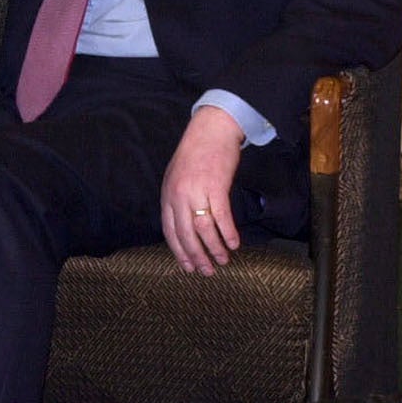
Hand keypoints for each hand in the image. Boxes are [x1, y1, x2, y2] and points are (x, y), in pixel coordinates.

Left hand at [160, 105, 243, 275]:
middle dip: (196, 256)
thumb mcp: (177, 179)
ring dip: (215, 248)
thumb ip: (178, 201)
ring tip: (223, 260)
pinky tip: (234, 244)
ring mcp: (196, 191)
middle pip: (185, 234)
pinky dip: (228, 232)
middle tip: (207, 271)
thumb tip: (184, 227)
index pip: (169, 231)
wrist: (210, 131)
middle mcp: (178, 195)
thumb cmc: (195, 155)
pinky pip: (221, 216)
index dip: (179, 251)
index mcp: (167, 195)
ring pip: (203, 229)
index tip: (188, 267)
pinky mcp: (215, 186)